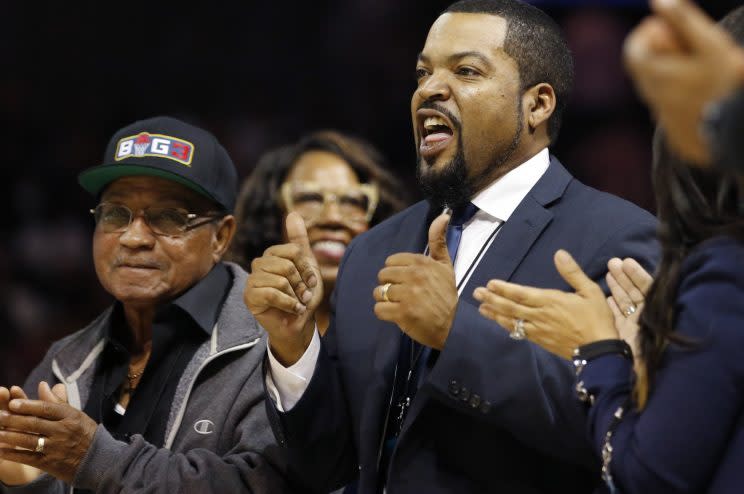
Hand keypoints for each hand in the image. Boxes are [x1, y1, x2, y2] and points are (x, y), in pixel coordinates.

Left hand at [0, 381, 89, 483]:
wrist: (98, 459)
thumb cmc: (85, 433)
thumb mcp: (75, 415)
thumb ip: (56, 401)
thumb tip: (42, 385)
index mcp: (70, 416)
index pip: (46, 409)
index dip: (28, 405)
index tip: (13, 403)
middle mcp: (63, 431)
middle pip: (34, 424)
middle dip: (13, 420)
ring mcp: (56, 448)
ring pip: (29, 440)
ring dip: (10, 437)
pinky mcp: (51, 463)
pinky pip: (28, 458)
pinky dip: (14, 454)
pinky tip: (1, 450)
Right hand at [244, 212, 321, 365]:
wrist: (299, 323)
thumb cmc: (302, 295)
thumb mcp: (307, 266)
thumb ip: (299, 240)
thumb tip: (293, 213)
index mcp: (273, 254)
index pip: (294, 251)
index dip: (306, 268)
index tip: (310, 281)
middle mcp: (260, 264)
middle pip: (287, 265)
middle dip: (301, 283)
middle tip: (303, 295)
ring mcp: (252, 280)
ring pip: (280, 280)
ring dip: (296, 295)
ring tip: (297, 302)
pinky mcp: (249, 297)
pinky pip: (272, 294)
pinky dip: (288, 303)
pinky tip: (291, 309)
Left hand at [373, 213, 456, 349]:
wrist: (453, 326)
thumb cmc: (446, 295)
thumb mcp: (445, 266)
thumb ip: (438, 241)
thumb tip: (443, 215)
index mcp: (422, 263)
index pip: (391, 262)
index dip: (396, 273)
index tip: (407, 282)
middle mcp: (415, 276)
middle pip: (383, 276)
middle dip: (389, 286)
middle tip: (403, 295)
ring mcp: (408, 295)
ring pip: (379, 292)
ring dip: (385, 300)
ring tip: (399, 305)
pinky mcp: (402, 313)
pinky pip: (379, 309)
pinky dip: (384, 313)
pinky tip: (396, 315)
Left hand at [474, 250, 615, 359]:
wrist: (600, 352)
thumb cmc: (597, 318)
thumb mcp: (590, 291)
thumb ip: (573, 273)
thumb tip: (559, 253)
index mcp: (550, 301)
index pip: (521, 294)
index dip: (504, 289)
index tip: (490, 283)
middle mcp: (540, 316)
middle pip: (511, 307)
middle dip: (492, 300)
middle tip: (476, 293)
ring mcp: (538, 330)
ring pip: (512, 321)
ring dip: (495, 314)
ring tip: (481, 308)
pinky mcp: (541, 341)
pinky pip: (520, 333)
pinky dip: (507, 327)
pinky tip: (500, 323)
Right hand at [605, 257, 652, 359]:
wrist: (640, 378)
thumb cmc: (652, 351)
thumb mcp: (660, 323)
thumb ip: (656, 305)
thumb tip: (662, 285)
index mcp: (658, 314)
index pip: (648, 289)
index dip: (638, 275)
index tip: (627, 262)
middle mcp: (647, 319)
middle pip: (635, 294)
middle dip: (624, 278)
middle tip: (612, 262)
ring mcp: (634, 328)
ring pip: (625, 303)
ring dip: (617, 287)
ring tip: (608, 272)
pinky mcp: (622, 336)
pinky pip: (617, 317)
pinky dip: (611, 306)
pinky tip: (606, 296)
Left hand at [623, 0, 743, 165]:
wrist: (740, 133)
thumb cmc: (726, 85)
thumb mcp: (710, 45)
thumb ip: (683, 20)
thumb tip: (659, 0)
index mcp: (656, 77)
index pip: (633, 50)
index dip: (647, 33)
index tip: (666, 25)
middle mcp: (654, 101)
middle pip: (647, 71)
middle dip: (663, 53)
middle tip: (690, 45)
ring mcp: (667, 122)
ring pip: (662, 92)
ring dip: (676, 77)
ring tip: (706, 71)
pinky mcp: (680, 138)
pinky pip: (676, 113)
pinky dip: (686, 100)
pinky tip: (710, 97)